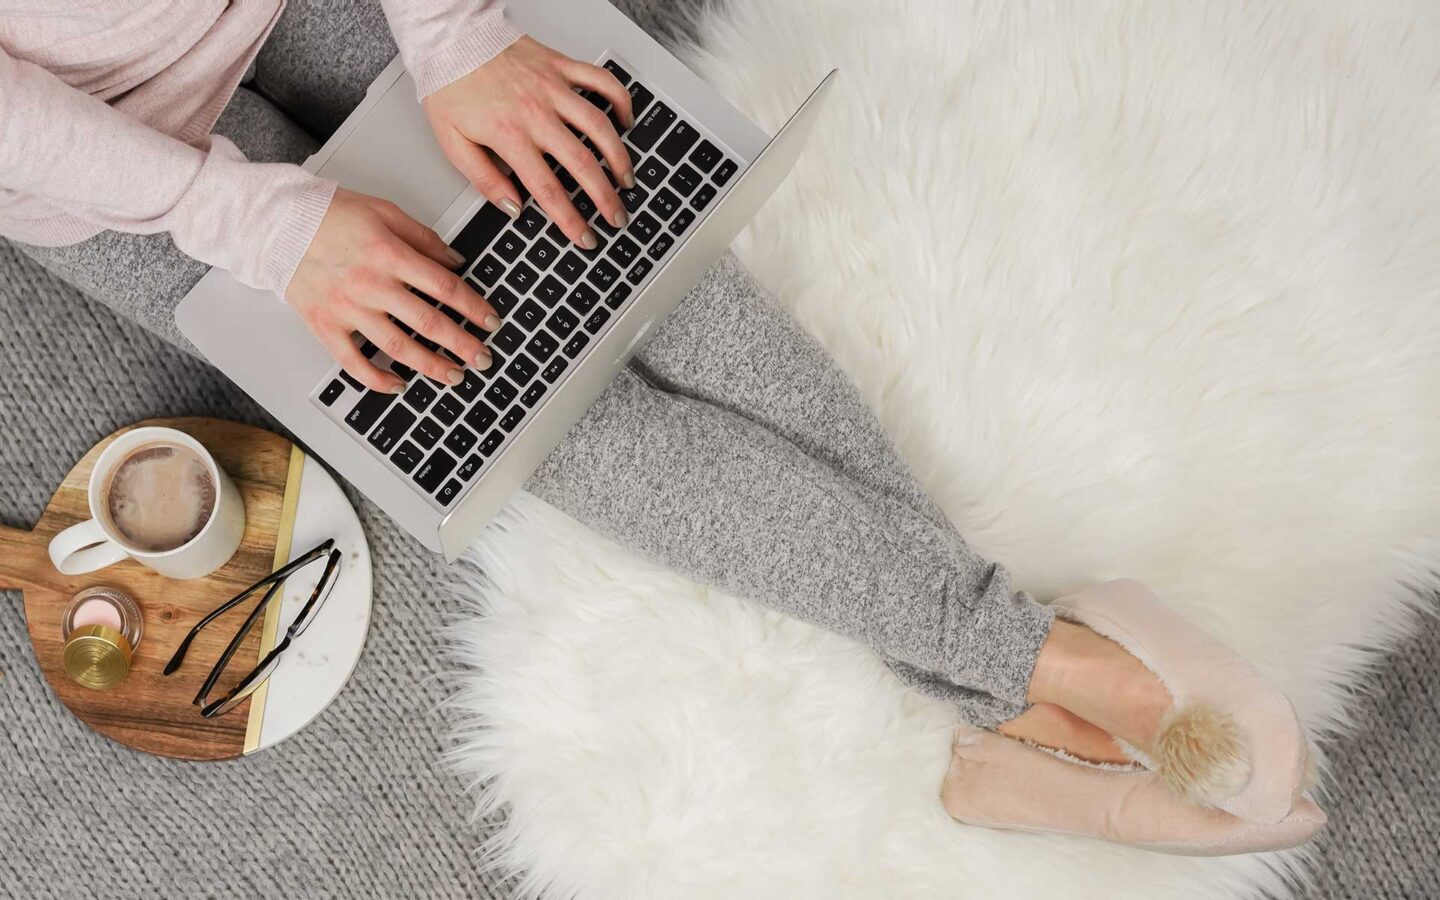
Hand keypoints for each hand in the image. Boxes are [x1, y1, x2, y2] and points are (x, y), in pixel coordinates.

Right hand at [288, 189, 500, 392]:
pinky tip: (398, 385)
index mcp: (389, 254)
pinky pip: (353, 362)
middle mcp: (370, 284)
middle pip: (428, 323)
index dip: (474, 308)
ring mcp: (347, 309)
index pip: (445, 287)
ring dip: (431, 367)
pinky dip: (376, 379)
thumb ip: (423, 238)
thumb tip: (456, 261)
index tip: (490, 321)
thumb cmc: (328, 214)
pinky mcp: (324, 325)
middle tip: (484, 358)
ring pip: (398, 347)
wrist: (274, 223)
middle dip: (462, 345)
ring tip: (454, 376)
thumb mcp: (384, 211)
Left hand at [422, 36, 636, 249]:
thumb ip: (484, 179)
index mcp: (509, 136)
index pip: (547, 188)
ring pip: (599, 126)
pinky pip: (601, 81)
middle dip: (605, 197)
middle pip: (582, 163)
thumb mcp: (452, 143)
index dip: (570, 219)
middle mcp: (536, 113)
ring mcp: (553, 88)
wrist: (450, 38)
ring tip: (627, 180)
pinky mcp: (561, 66)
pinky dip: (620, 100)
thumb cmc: (450, 86)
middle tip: (616, 217)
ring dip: (619, 157)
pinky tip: (625, 121)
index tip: (584, 237)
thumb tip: (512, 206)